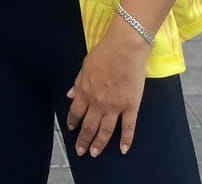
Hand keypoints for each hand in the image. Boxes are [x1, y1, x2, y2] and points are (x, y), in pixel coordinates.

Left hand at [66, 30, 147, 157]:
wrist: (125, 48)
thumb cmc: (105, 52)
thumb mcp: (85, 65)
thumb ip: (78, 82)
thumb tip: (70, 95)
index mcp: (85, 90)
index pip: (76, 112)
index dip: (72, 122)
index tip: (71, 130)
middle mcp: (98, 102)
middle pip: (89, 126)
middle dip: (83, 140)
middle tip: (81, 151)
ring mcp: (115, 106)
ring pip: (105, 131)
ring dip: (99, 143)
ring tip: (95, 153)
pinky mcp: (131, 106)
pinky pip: (128, 127)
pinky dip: (126, 140)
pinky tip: (123, 149)